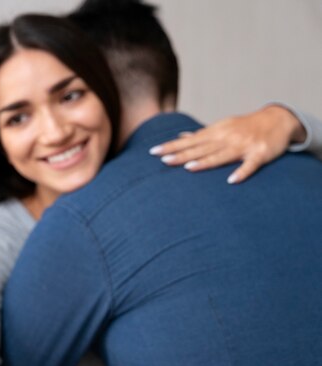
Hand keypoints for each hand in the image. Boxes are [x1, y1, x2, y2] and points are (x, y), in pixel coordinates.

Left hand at [149, 105, 305, 183]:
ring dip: (205, 162)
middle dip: (181, 154)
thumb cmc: (245, 126)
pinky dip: (241, 172)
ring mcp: (243, 146)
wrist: (278, 119)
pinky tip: (231, 180)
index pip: (188, 141)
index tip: (153, 151)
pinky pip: (250, 165)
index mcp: (216, 132)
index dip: (171, 146)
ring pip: (221, 155)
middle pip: (200, 148)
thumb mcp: (222, 127)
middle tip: (163, 160)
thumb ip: (201, 135)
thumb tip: (180, 137)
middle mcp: (226, 138)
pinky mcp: (259, 154)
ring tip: (188, 168)